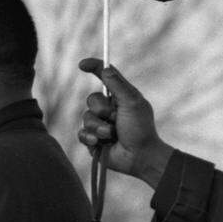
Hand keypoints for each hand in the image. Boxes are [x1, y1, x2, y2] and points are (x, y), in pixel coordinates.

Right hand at [77, 58, 174, 187]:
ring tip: (112, 135)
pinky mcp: (92, 139)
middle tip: (115, 118)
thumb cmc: (141, 129)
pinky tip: (100, 143)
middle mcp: (108, 108)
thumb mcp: (132, 103)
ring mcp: (99, 124)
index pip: (104, 77)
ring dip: (100, 127)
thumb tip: (105, 68)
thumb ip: (118, 85)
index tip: (82, 65)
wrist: (140, 157)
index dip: (93, 68)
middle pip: (92, 99)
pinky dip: (91, 137)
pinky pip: (81, 133)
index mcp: (119, 96)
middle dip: (102, 109)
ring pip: (86, 117)